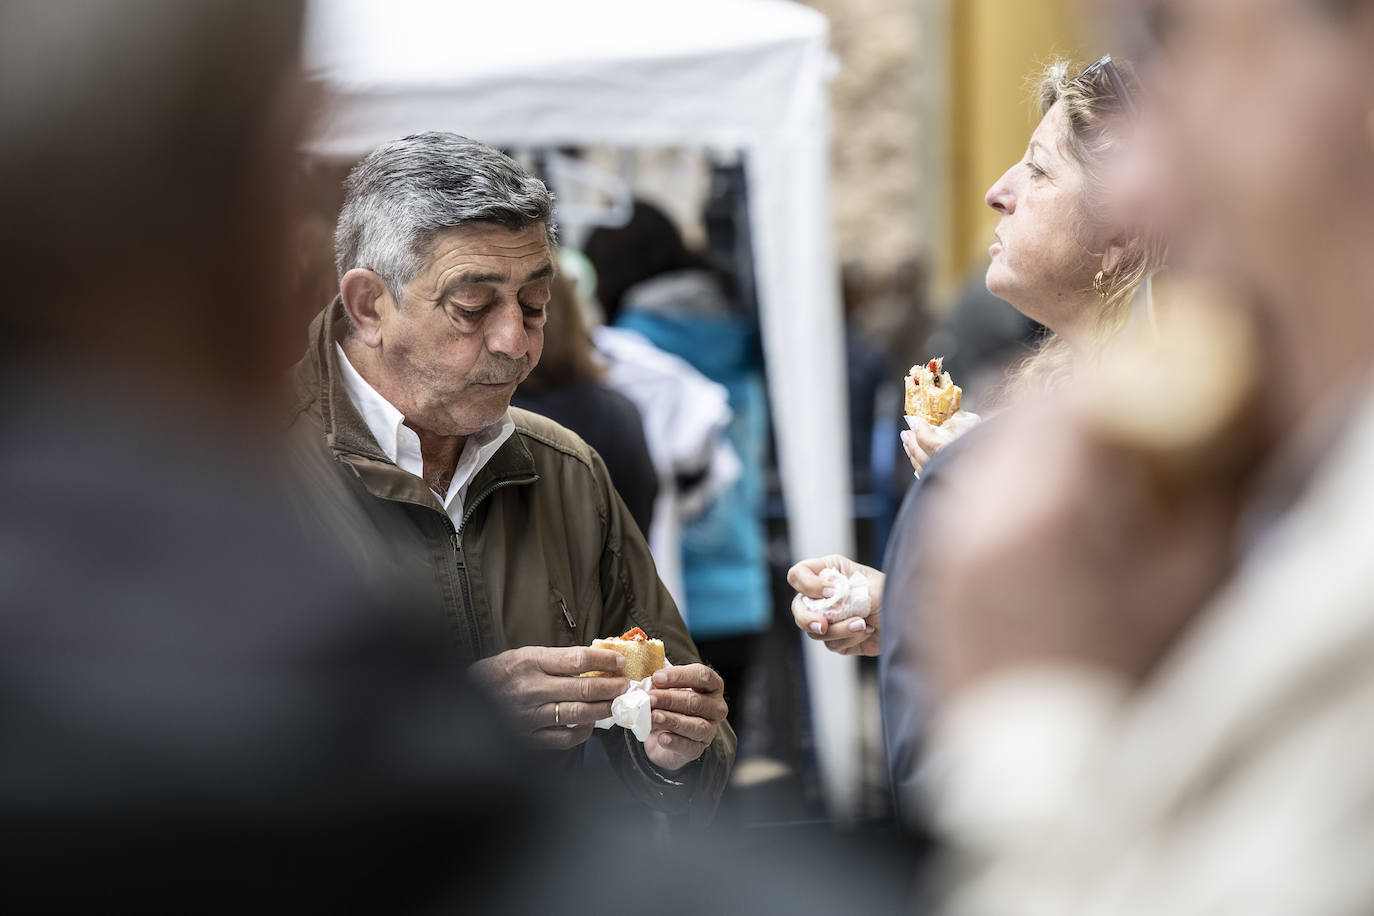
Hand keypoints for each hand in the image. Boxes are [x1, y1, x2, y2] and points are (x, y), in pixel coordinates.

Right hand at [468, 646, 628, 749]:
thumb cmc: (498, 674)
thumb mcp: (523, 655)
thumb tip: (594, 661)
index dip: (604, 660)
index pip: (577, 659)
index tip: (620, 662)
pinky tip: (590, 725)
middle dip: (611, 687)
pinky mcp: (527, 737)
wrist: (464, 698)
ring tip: (616, 703)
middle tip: (625, 685)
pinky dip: (582, 732)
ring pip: (578, 713)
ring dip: (604, 709)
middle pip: (583, 688)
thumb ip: (555, 659)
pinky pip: (563, 738)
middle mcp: (531, 688)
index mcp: (530, 662)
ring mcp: (529, 715)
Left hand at [645, 663, 727, 770]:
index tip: (657, 677)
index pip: (702, 676)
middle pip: (695, 701)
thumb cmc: (668, 704)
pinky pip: (689, 745)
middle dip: (669, 699)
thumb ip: (660, 680)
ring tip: (652, 717)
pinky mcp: (699, 748)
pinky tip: (662, 737)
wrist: (664, 734)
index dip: (679, 676)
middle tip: (648, 698)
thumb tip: (647, 676)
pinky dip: (675, 741)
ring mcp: (710, 729)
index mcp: (712, 685)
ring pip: (695, 725)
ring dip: (672, 720)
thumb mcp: (665, 687)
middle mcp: (716, 707)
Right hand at [788, 554, 883, 655]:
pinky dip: (850, 639)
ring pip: (815, 631)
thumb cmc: (892, 593)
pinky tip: (867, 631)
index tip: (830, 592)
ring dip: (839, 630)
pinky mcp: (838, 639)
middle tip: (823, 625)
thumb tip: (823, 608)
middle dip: (808, 619)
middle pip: (798, 608)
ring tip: (863, 624)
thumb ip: (842, 593)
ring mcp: (829, 618)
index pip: (798, 575)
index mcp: (829, 572)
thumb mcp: (867, 585)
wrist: (910, 618)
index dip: (807, 585)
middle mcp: (824, 595)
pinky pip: (832, 644)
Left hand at [916, 397, 1238, 700]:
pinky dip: (1011, 496)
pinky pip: (970, 507)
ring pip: (989, 462)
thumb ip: (1196, 485)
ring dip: (1041, 450)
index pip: (1070, 398)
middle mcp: (976, 518)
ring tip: (1097, 479)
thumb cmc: (1134, 684)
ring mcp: (947, 551)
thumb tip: (1202, 424)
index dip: (1119, 380)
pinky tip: (1057, 529)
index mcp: (1042, 507)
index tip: (1155, 385)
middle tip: (1128, 421)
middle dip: (1077, 411)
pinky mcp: (936, 583)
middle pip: (1021, 423)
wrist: (1057, 780)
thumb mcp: (1190, 580)